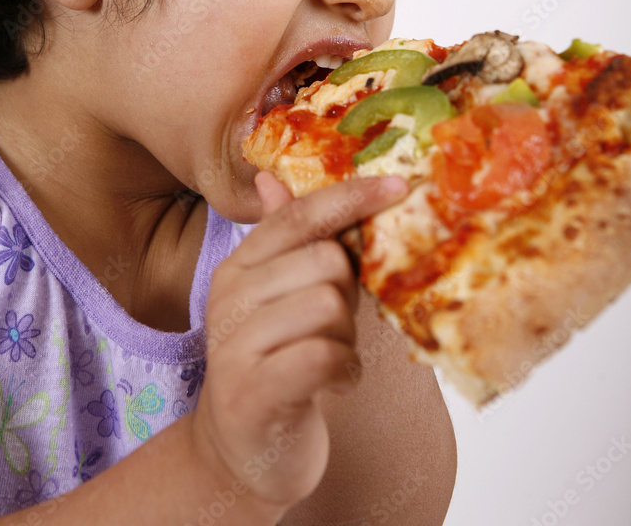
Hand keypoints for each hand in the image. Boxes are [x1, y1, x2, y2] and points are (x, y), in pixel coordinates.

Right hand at [190, 172, 406, 509]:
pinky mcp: (252, 391)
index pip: (299, 215)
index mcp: (239, 265)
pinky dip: (344, 372)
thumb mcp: (278, 298)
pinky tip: (334, 384)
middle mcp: (229, 296)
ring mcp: (234, 344)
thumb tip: (271, 177)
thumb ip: (284, 241)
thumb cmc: (274, 364)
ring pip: (329, 307)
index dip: (352, 197)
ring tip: (329, 358)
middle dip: (349, 298)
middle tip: (335, 329)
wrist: (242, 453)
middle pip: (327, 262)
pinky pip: (324, 356)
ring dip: (346, 339)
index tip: (401, 185)